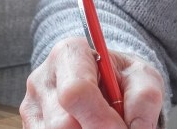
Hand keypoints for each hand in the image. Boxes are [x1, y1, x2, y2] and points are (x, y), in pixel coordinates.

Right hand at [21, 37, 164, 128]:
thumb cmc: (122, 77)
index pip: (75, 91)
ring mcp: (33, 108)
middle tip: (119, 128)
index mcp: (69, 54)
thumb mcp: (141, 77)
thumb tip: (136, 127)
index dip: (100, 118)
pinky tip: (90, 127)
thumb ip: (144, 97)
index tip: (122, 128)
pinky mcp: (32, 128)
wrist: (107, 84)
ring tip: (106, 124)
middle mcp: (43, 80)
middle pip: (62, 124)